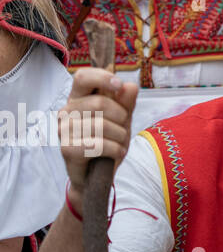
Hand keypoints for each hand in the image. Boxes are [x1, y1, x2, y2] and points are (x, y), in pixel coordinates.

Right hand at [60, 68, 138, 210]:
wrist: (96, 174)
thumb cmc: (108, 139)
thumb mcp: (122, 118)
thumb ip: (127, 101)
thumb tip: (129, 86)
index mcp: (78, 98)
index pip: (82, 76)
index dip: (102, 77)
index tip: (118, 86)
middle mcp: (66, 111)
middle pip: (101, 103)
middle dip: (122, 117)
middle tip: (123, 128)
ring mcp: (64, 130)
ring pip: (102, 125)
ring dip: (121, 136)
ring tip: (120, 143)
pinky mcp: (66, 149)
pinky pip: (98, 144)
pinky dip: (115, 149)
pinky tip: (117, 152)